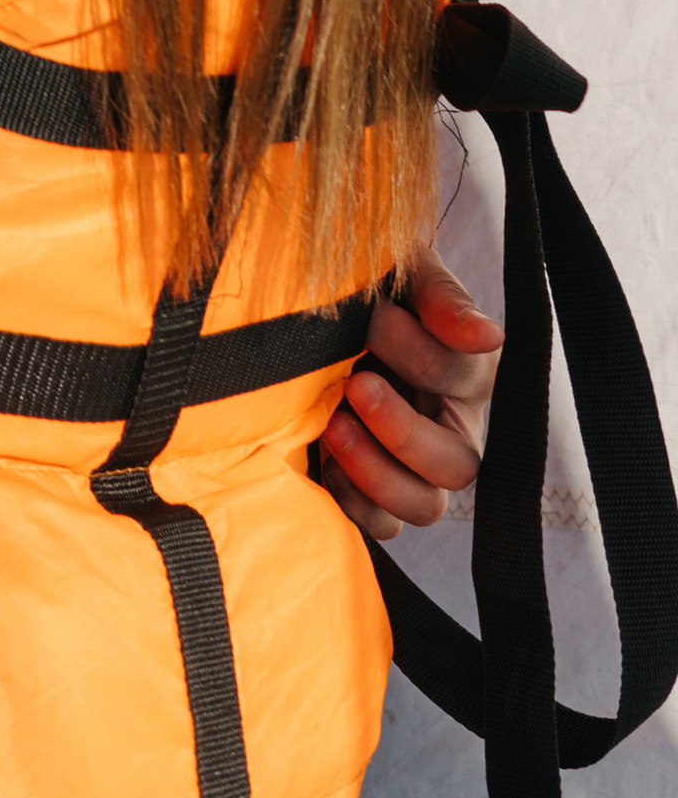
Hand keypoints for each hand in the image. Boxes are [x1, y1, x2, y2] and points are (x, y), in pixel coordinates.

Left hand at [316, 248, 502, 541]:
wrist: (310, 311)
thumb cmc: (366, 285)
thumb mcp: (401, 271)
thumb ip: (440, 298)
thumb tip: (488, 336)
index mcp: (468, 372)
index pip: (465, 377)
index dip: (423, 354)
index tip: (377, 318)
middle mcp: (452, 429)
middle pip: (459, 464)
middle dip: (404, 430)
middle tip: (356, 384)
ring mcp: (416, 469)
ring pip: (425, 505)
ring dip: (378, 473)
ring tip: (333, 427)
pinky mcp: (375, 493)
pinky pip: (383, 526)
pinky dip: (355, 502)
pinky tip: (324, 460)